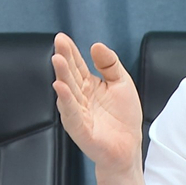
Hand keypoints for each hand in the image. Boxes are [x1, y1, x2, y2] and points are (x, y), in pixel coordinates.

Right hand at [51, 32, 142, 177]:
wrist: (128, 147)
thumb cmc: (123, 116)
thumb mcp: (121, 83)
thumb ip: (110, 64)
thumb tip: (96, 45)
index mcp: (89, 86)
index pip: (77, 65)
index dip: (70, 52)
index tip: (62, 37)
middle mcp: (80, 98)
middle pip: (70, 75)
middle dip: (64, 59)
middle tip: (58, 44)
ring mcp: (78, 113)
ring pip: (68, 92)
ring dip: (62, 76)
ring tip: (58, 60)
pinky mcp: (80, 129)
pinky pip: (71, 114)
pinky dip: (66, 101)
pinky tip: (60, 88)